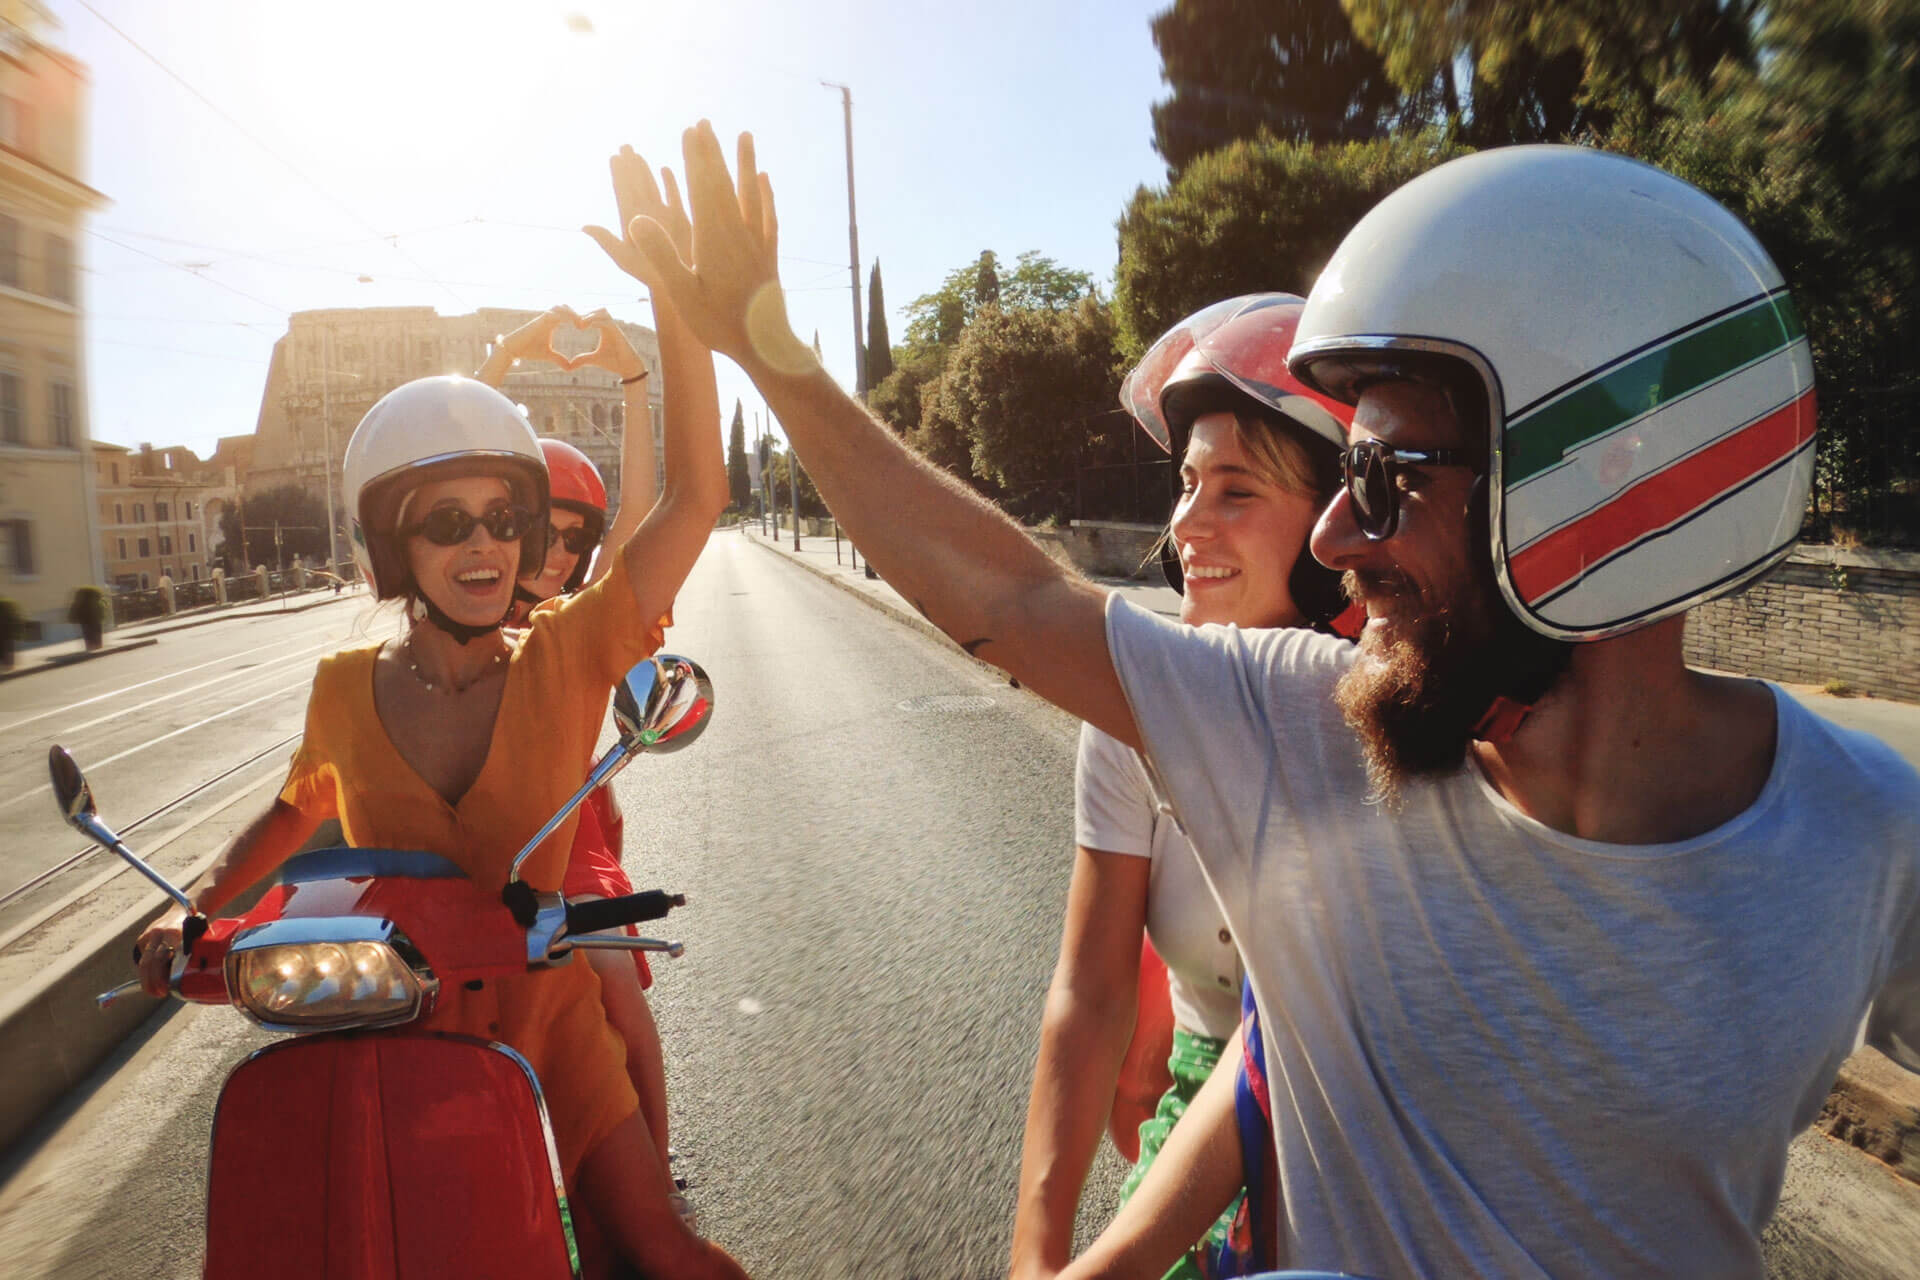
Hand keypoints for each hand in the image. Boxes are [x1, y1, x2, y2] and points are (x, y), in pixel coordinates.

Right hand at [132, 905, 187, 997]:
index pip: (165, 959)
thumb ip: (191, 956)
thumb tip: (187, 980)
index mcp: (176, 933)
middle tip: (160, 993)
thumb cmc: (195, 928)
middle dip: (153, 981)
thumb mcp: (198, 940)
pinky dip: (147, 971)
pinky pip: (143, 958)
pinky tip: (152, 980)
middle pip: (151, 962)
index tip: (168, 988)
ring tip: (154, 991)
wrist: (185, 908)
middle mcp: (161, 932)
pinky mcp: (143, 937)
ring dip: (147, 979)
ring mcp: (150, 934)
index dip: (163, 976)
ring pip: (144, 961)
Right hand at [479, 305, 584, 383]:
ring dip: (573, 313)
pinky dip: (566, 316)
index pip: (568, 315)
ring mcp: (543, 317)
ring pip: (561, 308)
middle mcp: (548, 317)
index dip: (578, 319)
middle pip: (566, 308)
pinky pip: (555, 313)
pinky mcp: (539, 320)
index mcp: (551, 322)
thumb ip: (559, 359)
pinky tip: (574, 323)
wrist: (513, 349)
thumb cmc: (528, 350)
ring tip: (583, 323)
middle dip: (578, 313)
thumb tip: (570, 367)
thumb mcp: (548, 355)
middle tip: (588, 324)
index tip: (588, 327)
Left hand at [568, 308, 647, 382]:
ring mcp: (615, 328)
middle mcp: (610, 325)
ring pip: (602, 312)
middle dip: (584, 313)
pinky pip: (607, 322)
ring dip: (590, 315)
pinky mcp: (618, 333)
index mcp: (604, 328)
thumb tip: (570, 364)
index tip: (569, 322)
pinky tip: (585, 327)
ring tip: (579, 324)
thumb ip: (583, 359)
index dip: (581, 316)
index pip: (592, 315)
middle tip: (573, 321)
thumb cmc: (614, 362)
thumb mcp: (594, 359)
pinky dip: (596, 322)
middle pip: (597, 309)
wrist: (628, 368)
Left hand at [584, 145, 691, 299]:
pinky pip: (675, 197)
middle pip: (636, 186)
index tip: (613, 156)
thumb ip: (607, 241)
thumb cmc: (653, 277)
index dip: (618, 175)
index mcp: (632, 224)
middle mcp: (647, 218)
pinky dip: (670, 183)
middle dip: (630, 166)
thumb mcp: (626, 260)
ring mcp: (665, 218)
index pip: (623, 194)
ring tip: (638, 154)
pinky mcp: (683, 220)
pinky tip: (664, 168)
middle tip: (624, 146)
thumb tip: (585, 226)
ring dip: (645, 171)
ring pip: (653, 188)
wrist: (683, 285)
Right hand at [621, 122, 813, 375]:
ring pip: (750, 194)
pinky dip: (765, 195)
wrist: (766, 345)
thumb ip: (660, 254)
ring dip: (745, 163)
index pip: (701, 189)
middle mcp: (737, 233)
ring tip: (745, 135)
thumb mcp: (680, 293)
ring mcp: (757, 242)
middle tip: (705, 123)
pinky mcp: (769, 254)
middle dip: (714, 153)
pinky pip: (767, 216)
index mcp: (712, 239)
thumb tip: (636, 219)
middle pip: (724, 184)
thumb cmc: (719, 323)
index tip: (689, 132)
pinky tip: (764, 179)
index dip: (695, 159)